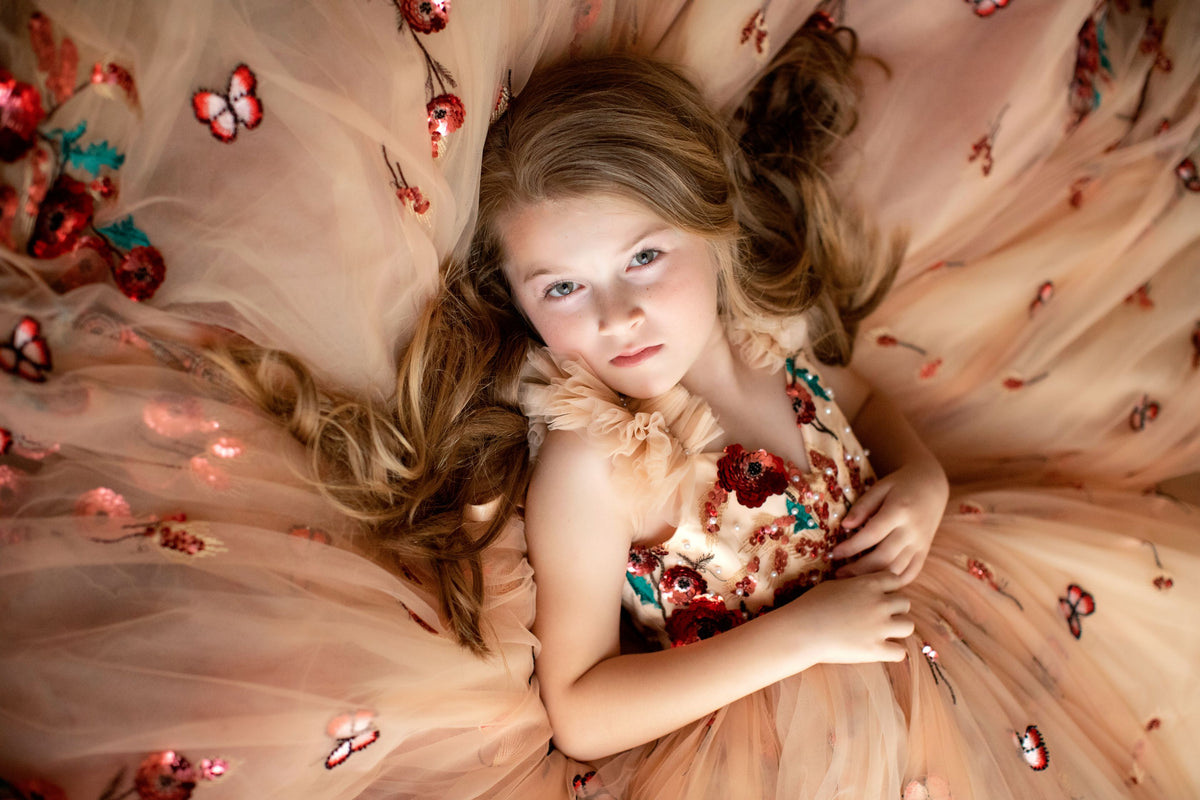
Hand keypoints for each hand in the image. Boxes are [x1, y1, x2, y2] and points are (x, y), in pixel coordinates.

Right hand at [784, 572, 913, 664]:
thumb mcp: (833, 585)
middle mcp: (880, 603)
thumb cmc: (811, 605)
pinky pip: (900, 652)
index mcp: (869, 584)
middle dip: (895, 609)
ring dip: (898, 630)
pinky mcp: (876, 650)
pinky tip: (880, 651)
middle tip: (880, 617)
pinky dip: (893, 652)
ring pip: (908, 626)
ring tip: (883, 634)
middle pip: (905, 603)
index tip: (878, 596)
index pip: (896, 579)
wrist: (801, 630)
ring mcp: (880, 627)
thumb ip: (854, 584)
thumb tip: (861, 586)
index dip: (889, 588)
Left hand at [831, 461, 948, 584]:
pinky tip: (875, 583)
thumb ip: (863, 506)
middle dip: (858, 569)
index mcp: (899, 511)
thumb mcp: (880, 487)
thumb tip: (845, 526)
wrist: (933, 485)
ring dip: (873, 579)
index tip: (834, 553)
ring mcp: (920, 544)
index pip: (872, 534)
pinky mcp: (925, 552)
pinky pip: (911, 573)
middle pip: (884, 557)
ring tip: (852, 582)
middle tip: (838, 575)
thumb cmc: (901, 484)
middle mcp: (912, 531)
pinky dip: (893, 583)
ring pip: (896, 570)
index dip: (851, 547)